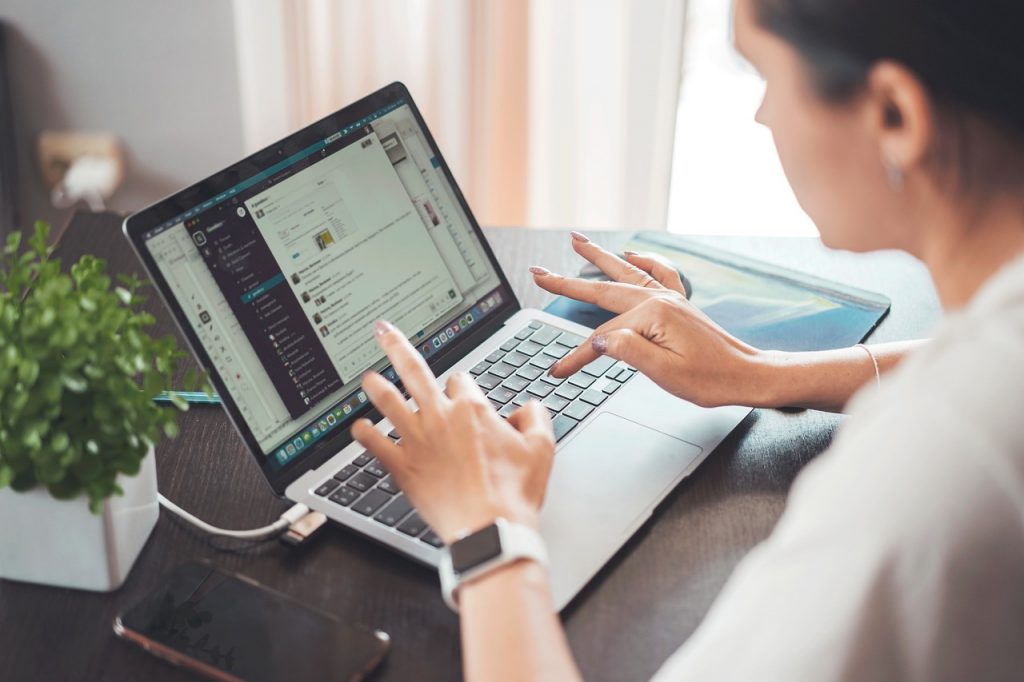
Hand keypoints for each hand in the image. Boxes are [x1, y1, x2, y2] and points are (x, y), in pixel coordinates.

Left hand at [351, 321, 555, 543]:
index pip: (461, 380)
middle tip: (383, 332)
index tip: (463, 397)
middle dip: (396, 346)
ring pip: (389, 402)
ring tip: (367, 377)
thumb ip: (536, 417)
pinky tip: (358, 428)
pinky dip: (364, 434)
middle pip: (413, 371)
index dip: (463, 388)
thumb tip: (528, 407)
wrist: (490, 529)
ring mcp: (418, 441)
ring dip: (376, 387)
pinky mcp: (403, 468)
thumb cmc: (514, 493)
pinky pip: (376, 445)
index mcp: (472, 409)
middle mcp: (440, 418)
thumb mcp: (542, 448)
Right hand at [531, 232, 770, 408]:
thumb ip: (628, 351)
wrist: (748, 375)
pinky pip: (658, 273)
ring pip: (625, 272)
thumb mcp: (665, 373)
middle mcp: (660, 299)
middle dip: (568, 282)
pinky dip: (643, 262)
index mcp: (653, 316)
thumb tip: (599, 338)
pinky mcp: (679, 304)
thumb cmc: (711, 380)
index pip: (601, 338)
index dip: (576, 356)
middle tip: (539, 272)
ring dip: (598, 257)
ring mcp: (671, 298)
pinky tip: (631, 254)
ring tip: (576, 241)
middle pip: (603, 290)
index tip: (558, 371)